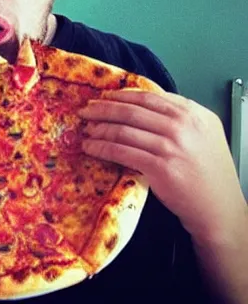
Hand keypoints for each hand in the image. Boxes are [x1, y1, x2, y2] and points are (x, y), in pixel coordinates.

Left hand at [79, 90, 245, 243]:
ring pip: (123, 131)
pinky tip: (90, 148)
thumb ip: (177, 115)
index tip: (104, 97)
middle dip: (103, 109)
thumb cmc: (209, 172)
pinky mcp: (159, 167)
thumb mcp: (203, 132)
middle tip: (85, 110)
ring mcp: (170, 146)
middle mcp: (182, 126)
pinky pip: (121, 152)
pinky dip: (101, 148)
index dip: (121, 96)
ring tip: (86, 129)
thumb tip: (141, 102)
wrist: (218, 208)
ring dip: (98, 129)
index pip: (148, 97)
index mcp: (191, 113)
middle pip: (131, 111)